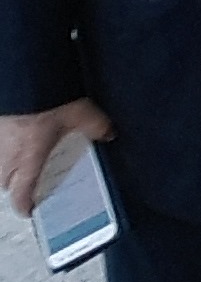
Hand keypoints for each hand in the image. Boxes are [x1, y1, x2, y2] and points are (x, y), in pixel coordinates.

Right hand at [0, 99, 112, 216]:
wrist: (22, 73)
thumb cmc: (44, 96)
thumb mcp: (80, 113)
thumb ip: (97, 126)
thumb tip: (109, 134)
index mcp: (28, 160)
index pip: (20, 196)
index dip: (25, 205)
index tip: (30, 208)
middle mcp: (6, 155)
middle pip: (5, 182)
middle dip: (17, 183)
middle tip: (32, 177)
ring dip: (9, 161)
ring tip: (24, 153)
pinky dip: (5, 142)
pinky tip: (16, 131)